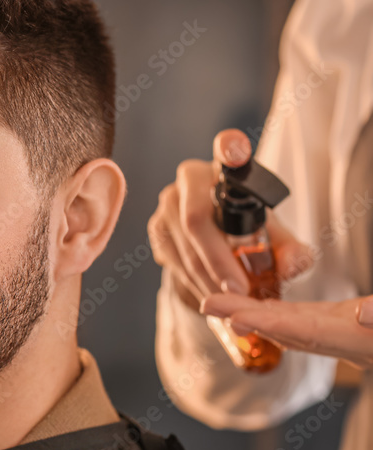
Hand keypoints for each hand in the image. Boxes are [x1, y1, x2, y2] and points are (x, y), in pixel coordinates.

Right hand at [148, 128, 313, 309]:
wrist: (216, 240)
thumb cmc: (249, 230)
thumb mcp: (276, 239)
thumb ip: (293, 252)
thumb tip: (292, 266)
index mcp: (225, 168)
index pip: (227, 149)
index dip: (230, 148)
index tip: (236, 149)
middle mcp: (189, 179)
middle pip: (196, 220)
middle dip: (219, 262)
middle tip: (240, 291)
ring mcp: (167, 204)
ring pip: (183, 247)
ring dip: (207, 279)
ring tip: (230, 301)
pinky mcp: (156, 229)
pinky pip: (173, 261)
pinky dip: (194, 283)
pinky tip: (212, 295)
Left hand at [201, 293, 372, 368]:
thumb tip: (364, 316)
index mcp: (362, 342)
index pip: (308, 334)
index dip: (271, 325)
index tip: (237, 318)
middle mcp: (349, 345)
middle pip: (288, 330)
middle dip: (246, 317)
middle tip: (208, 304)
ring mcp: (346, 338)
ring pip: (292, 326)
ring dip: (254, 315)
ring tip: (217, 303)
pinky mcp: (347, 328)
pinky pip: (305, 322)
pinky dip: (278, 314)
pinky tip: (257, 307)